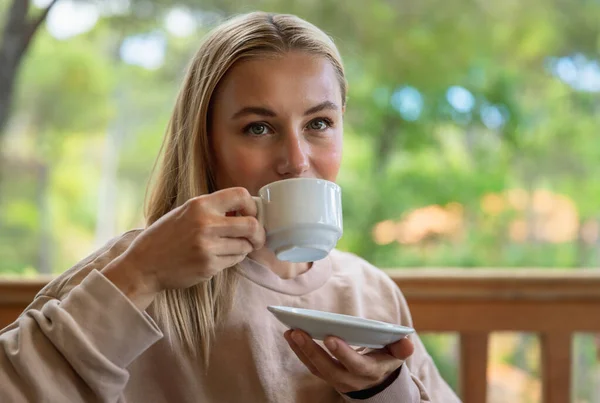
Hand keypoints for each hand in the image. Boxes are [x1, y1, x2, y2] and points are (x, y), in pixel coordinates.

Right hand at [102, 187, 264, 308]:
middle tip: (255, 238)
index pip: (241, 196)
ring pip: (245, 246)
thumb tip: (249, 210)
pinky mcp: (208, 266)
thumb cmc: (167, 236)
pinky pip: (234, 261)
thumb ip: (214, 209)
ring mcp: (207, 247)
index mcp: (200, 205)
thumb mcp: (186, 211)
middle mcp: (205, 224)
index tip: (250, 214)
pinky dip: (233, 259)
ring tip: (231, 247)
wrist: (145, 264)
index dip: (252, 206)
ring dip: (244, 248)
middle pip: (252, 225)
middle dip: (259, 233)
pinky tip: (218, 257)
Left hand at [284, 329, 413, 393]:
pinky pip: (310, 366)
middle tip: (299, 332)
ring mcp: (336, 379)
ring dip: (301, 350)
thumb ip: (401, 348)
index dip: (343, 353)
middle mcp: (351, 380)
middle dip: (313, 351)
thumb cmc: (385, 359)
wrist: (376, 381)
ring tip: (291, 331)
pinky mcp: (325, 375)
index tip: (330, 337)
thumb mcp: (396, 354)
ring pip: (316, 368)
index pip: (356, 365)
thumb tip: (407, 342)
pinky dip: (299, 351)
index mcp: (370, 372)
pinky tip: (291, 335)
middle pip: (330, 369)